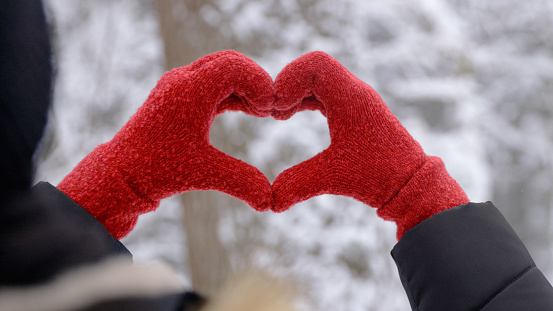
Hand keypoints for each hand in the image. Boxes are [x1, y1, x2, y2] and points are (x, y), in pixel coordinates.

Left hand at [58, 51, 274, 238]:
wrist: (121, 173)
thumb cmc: (156, 170)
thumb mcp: (203, 173)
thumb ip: (239, 181)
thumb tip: (269, 200)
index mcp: (189, 91)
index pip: (233, 68)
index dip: (259, 83)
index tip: (269, 110)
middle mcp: (183, 81)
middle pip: (229, 62)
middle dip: (254, 81)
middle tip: (268, 108)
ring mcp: (179, 86)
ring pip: (220, 70)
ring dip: (243, 86)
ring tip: (260, 111)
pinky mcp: (178, 96)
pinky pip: (212, 83)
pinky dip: (232, 92)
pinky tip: (248, 111)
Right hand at [271, 51, 467, 238]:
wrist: (410, 182)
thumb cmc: (378, 177)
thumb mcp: (334, 178)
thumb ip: (299, 184)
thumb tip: (270, 201)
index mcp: (351, 99)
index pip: (315, 65)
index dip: (289, 78)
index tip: (277, 107)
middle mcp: (354, 92)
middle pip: (313, 69)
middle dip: (288, 85)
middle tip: (273, 112)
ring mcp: (354, 99)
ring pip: (317, 80)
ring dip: (294, 92)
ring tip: (279, 115)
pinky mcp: (353, 110)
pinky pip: (322, 92)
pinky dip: (303, 99)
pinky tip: (289, 116)